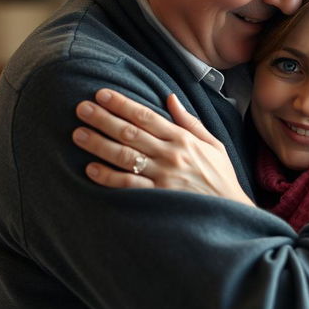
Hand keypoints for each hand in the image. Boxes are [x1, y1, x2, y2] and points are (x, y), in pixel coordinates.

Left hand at [72, 89, 253, 205]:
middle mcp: (171, 155)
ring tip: (78, 133)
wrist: (231, 214)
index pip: (146, 116)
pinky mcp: (157, 199)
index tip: (102, 94)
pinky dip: (108, 177)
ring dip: (99, 144)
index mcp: (183, 139)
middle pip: (130, 132)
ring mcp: (163, 177)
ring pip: (124, 156)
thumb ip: (190, 121)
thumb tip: (170, 98)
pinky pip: (128, 186)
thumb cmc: (221, 178)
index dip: (122, 103)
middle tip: (81, 108)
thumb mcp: (213, 144)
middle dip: (103, 118)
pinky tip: (90, 169)